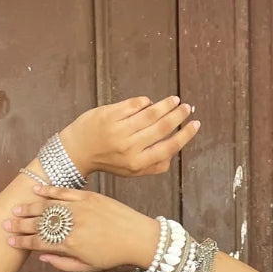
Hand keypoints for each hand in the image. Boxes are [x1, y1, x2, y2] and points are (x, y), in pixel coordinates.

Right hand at [2, 183, 158, 271]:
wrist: (138, 238)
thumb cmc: (114, 256)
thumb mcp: (88, 267)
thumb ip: (62, 263)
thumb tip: (41, 257)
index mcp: (70, 245)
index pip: (38, 242)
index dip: (22, 243)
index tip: (10, 242)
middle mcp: (72, 226)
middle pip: (38, 224)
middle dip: (19, 225)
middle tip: (5, 225)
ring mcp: (79, 209)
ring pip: (47, 207)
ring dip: (29, 208)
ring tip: (16, 209)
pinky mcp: (88, 197)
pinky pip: (63, 192)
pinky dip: (48, 191)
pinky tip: (36, 191)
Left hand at [59, 96, 200, 177]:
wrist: (77, 152)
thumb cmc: (107, 161)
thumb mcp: (131, 171)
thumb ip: (153, 165)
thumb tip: (174, 153)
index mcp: (137, 163)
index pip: (169, 147)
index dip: (185, 135)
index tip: (195, 124)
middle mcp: (129, 147)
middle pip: (162, 127)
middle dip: (178, 115)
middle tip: (186, 107)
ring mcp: (119, 129)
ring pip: (150, 113)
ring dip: (166, 104)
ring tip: (174, 100)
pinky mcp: (109, 115)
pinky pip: (135, 104)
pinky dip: (145, 102)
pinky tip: (150, 102)